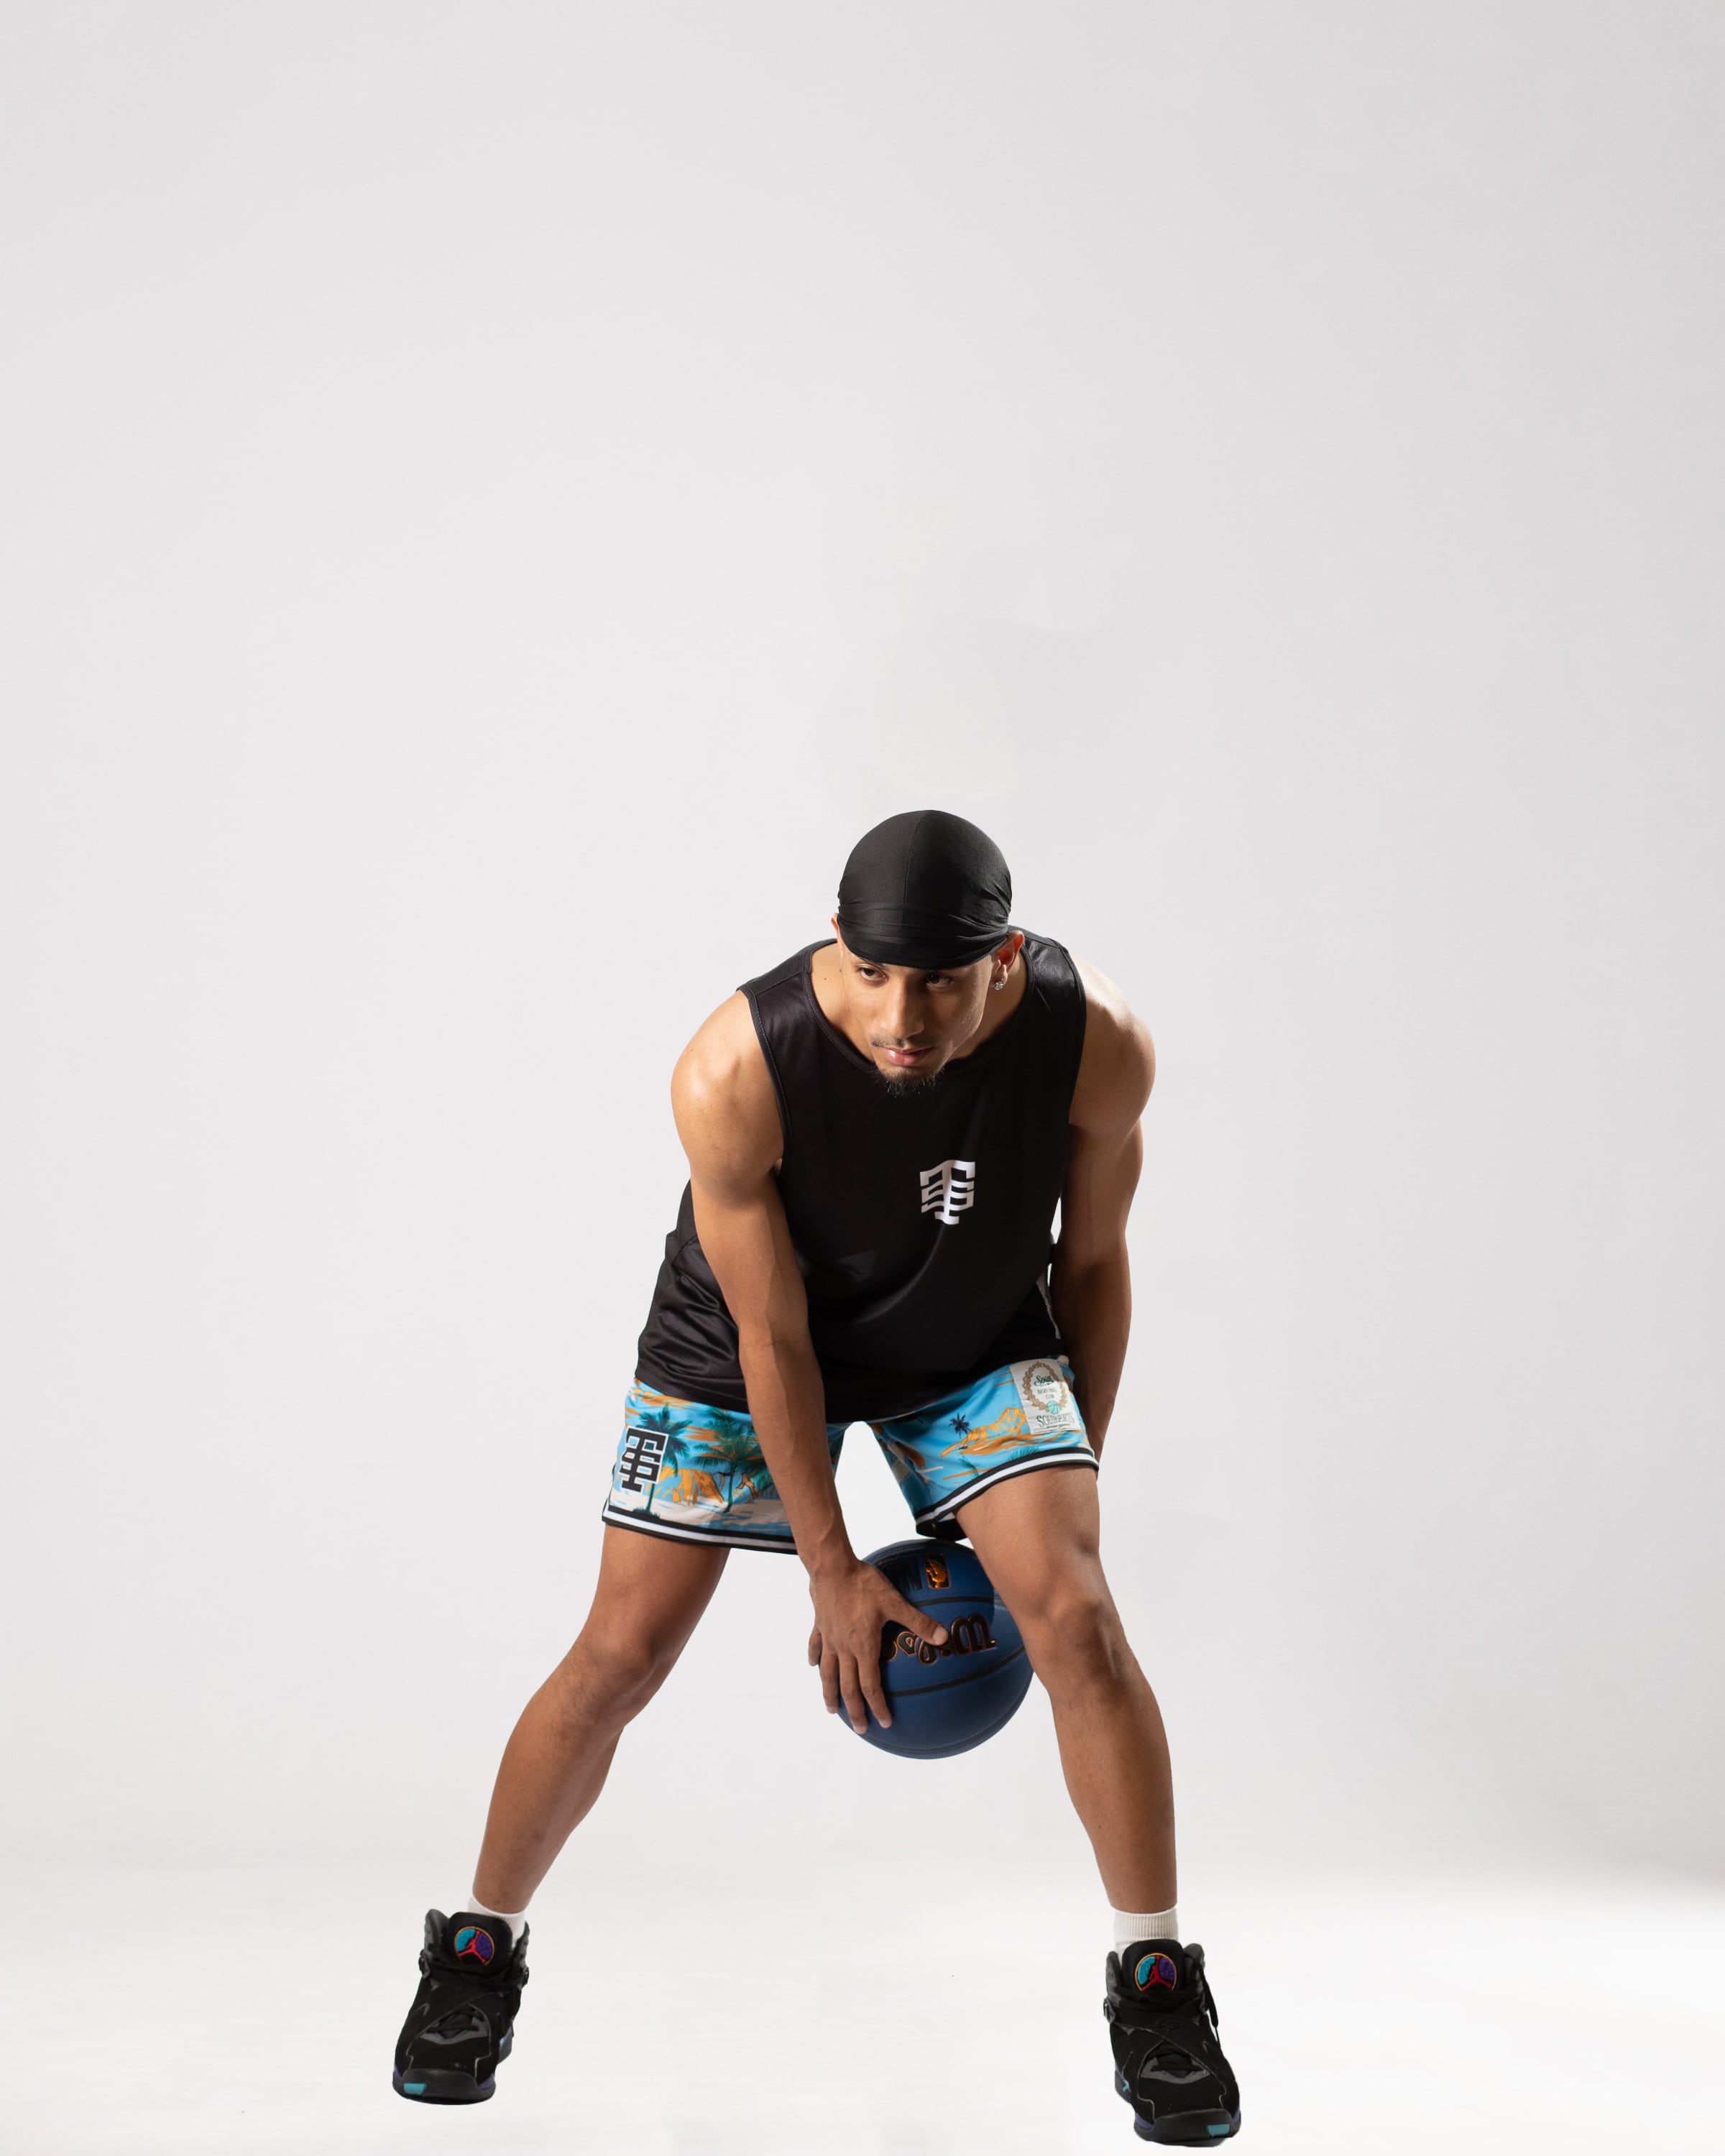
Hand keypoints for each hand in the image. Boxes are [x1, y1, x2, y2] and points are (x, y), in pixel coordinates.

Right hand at [805, 1556, 947, 1734]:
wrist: (832, 1566)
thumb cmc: (864, 1584)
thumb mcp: (895, 1601)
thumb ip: (918, 1621)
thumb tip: (943, 1637)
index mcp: (862, 1647)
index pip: (869, 1686)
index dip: (877, 1706)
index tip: (884, 1723)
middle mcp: (843, 1648)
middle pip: (847, 1687)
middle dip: (854, 1710)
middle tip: (860, 1728)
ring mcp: (829, 1638)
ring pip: (827, 1673)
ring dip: (830, 1693)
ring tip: (831, 1709)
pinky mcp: (819, 1625)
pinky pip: (815, 1646)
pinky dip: (814, 1658)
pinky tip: (812, 1666)